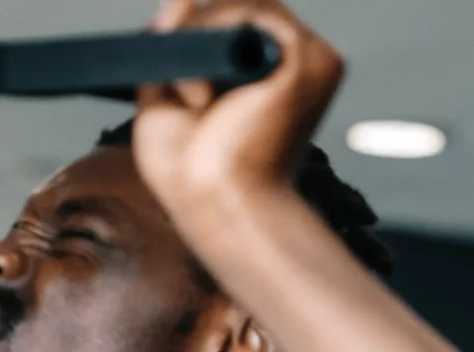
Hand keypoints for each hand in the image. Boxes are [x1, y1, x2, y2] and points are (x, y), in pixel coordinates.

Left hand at [131, 0, 345, 243]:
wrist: (221, 208)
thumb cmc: (198, 176)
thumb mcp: (165, 97)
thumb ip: (171, 47)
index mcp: (274, 75)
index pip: (233, 20)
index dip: (193, 29)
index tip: (168, 64)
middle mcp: (298, 63)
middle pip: (238, 6)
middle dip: (192, 31)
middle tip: (178, 90)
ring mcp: (308, 58)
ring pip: (238, 5)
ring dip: (196, 40)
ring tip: (192, 101)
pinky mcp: (308, 59)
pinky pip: (247, 11)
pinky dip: (210, 38)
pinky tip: (200, 93)